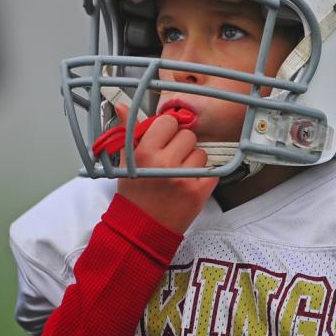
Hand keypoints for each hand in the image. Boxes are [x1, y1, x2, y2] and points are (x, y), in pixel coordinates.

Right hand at [114, 104, 218, 233]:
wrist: (142, 229)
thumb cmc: (134, 195)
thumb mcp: (126, 162)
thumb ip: (128, 132)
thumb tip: (123, 105)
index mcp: (145, 153)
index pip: (168, 122)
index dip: (166, 130)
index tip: (163, 140)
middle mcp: (165, 163)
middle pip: (188, 135)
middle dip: (180, 145)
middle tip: (170, 160)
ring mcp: (185, 178)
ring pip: (201, 152)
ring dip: (192, 161)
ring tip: (178, 174)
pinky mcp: (200, 191)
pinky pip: (212, 170)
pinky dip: (203, 176)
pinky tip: (188, 184)